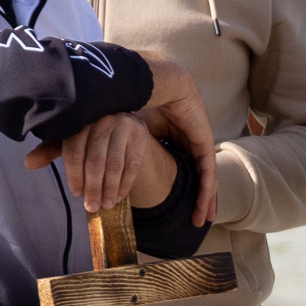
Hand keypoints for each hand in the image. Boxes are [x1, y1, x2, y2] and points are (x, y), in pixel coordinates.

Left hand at [33, 111, 180, 215]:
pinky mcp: (140, 133)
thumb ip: (50, 151)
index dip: (74, 175)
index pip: (74, 151)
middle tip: (91, 207)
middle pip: (96, 160)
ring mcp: (123, 125)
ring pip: (114, 164)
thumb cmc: (91, 136)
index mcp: (79, 119)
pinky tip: (119, 197)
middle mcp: (101, 119)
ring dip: (109, 189)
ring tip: (106, 205)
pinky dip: (125, 184)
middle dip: (93, 187)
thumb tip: (28, 163)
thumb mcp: (70, 141)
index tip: (77, 194)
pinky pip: (132, 164)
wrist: (124, 125)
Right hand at [134, 51, 219, 220]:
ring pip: (205, 179)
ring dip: (204, 201)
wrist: (158, 84)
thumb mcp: (131, 129)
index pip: (181, 166)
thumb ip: (122, 144)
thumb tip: (98, 155)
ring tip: (201, 221)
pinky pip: (207, 175)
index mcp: (176, 136)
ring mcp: (200, 145)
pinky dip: (206, 193)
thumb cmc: (142, 102)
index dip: (180, 185)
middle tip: (195, 221)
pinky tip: (205, 209)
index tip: (181, 204)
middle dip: (198, 199)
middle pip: (196, 176)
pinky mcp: (204, 146)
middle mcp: (190, 142)